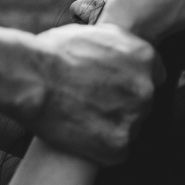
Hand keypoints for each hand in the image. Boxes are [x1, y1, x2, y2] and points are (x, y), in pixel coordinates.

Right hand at [28, 23, 162, 164]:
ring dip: (112, 127)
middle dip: (122, 105)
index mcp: (145, 58)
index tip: (113, 86)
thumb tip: (123, 53)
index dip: (131, 82)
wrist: (31, 79)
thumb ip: (120, 45)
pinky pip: (117, 152)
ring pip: (131, 128)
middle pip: (143, 104)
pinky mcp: (117, 146)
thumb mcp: (96, 32)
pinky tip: (81, 136)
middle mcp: (146, 89)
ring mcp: (133, 119)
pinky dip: (101, 149)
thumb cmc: (53, 52)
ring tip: (82, 119)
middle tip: (92, 103)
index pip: (153, 76)